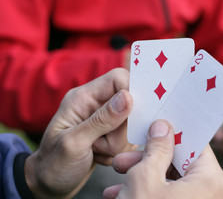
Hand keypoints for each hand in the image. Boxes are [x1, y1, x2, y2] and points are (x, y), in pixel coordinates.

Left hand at [25, 68, 136, 198]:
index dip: (132, 91)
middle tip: (101, 143)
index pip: (118, 78)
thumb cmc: (53, 164)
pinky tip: (99, 156)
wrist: (50, 184)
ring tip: (95, 151)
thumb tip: (127, 97)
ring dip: (118, 144)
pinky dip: (119, 152)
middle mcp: (97, 104)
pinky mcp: (113, 133)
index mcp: (84, 97)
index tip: (133, 115)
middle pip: (131, 104)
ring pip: (132, 125)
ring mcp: (106, 119)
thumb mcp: (74, 143)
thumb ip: (101, 120)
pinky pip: (130, 139)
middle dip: (123, 129)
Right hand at [103, 120, 222, 198]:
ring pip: (168, 178)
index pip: (195, 142)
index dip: (174, 131)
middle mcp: (208, 191)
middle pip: (179, 160)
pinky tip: (118, 193)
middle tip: (126, 154)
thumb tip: (163, 127)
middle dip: (148, 156)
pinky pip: (165, 195)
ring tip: (117, 174)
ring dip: (140, 174)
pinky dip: (143, 191)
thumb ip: (157, 148)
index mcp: (210, 178)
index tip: (157, 122)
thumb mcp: (146, 177)